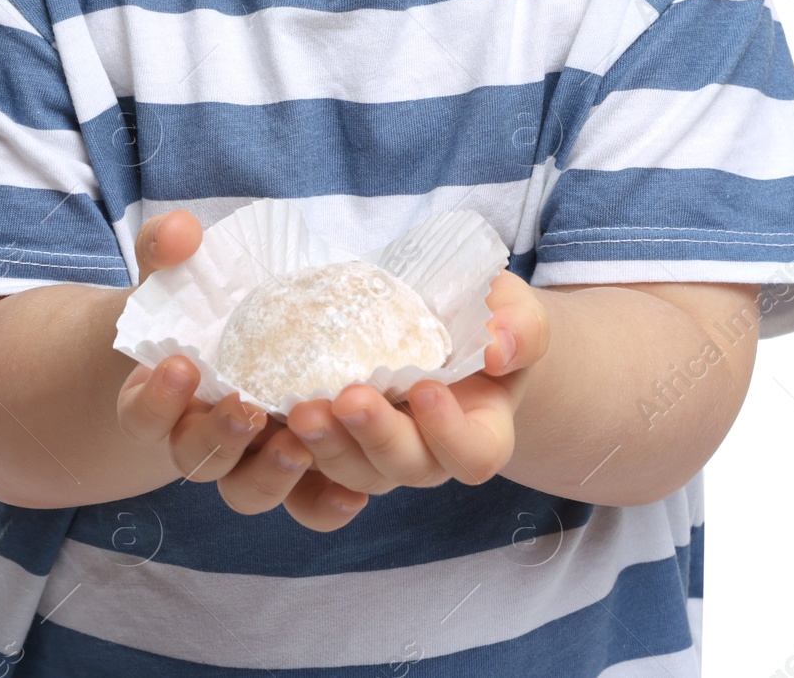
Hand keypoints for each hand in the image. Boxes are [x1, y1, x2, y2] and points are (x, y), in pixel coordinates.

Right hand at [114, 211, 368, 531]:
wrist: (228, 341)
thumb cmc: (195, 307)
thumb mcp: (174, 274)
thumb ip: (167, 251)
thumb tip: (181, 230)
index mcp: (158, 401)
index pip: (142, 416)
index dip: (155, 401)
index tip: (180, 365)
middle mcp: (198, 441)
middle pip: (198, 461)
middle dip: (219, 437)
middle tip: (247, 407)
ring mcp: (248, 461)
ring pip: (248, 491)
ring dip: (271, 474)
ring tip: (298, 444)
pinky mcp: (296, 471)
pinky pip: (304, 505)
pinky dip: (323, 505)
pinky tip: (350, 494)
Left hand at [284, 268, 551, 496]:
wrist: (437, 327)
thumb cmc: (482, 320)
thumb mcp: (512, 311)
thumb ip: (521, 326)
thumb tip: (500, 346)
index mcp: (480, 432)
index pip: (474, 454)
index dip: (450, 433)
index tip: (426, 388)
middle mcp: (429, 456)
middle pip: (406, 468)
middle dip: (376, 436)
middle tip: (348, 398)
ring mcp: (378, 459)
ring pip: (353, 475)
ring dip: (326, 449)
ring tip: (300, 410)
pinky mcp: (334, 451)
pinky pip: (309, 482)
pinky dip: (289, 468)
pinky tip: (272, 431)